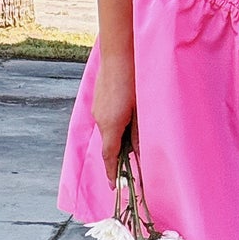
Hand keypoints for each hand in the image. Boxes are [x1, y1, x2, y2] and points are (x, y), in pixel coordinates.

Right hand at [92, 53, 136, 183]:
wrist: (119, 53)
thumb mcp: (140, 110)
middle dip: (122, 154)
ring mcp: (98, 109)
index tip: (115, 186)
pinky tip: (129, 114)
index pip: (109, 157)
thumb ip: (140, 133)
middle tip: (136, 159)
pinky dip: (117, 124)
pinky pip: (107, 119)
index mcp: (111, 125)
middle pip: (110, 144)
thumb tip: (141, 153)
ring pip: (110, 130)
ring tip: (137, 132)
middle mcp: (100, 120)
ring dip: (121, 136)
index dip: (112, 173)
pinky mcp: (99, 100)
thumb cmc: (134, 80)